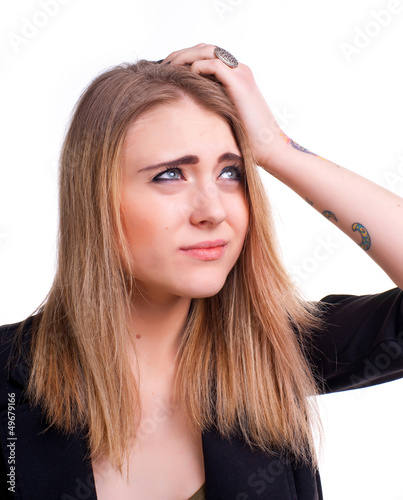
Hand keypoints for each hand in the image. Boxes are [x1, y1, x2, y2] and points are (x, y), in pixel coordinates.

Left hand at [160, 43, 282, 169]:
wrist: (268, 147)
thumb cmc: (246, 139)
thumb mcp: (222, 117)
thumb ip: (209, 105)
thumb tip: (185, 107)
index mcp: (235, 75)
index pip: (205, 54)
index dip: (184, 58)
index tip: (166, 70)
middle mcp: (238, 69)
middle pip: (203, 47)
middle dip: (180, 54)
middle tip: (161, 66)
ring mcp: (240, 74)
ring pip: (206, 50)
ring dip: (184, 57)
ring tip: (168, 69)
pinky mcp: (239, 82)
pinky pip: (213, 64)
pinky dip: (196, 67)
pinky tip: (185, 78)